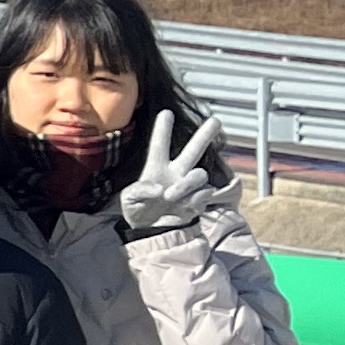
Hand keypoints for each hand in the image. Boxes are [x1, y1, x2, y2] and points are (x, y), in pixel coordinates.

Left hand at [115, 109, 231, 235]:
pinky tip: (184, 206)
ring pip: (199, 174)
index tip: (166, 113)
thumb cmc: (137, 211)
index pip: (160, 146)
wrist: (150, 232)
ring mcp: (188, 186)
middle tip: (216, 120)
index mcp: (156, 167)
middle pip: (194, 150)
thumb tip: (160, 188)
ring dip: (187, 184)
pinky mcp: (199, 199)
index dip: (162, 130)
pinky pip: (204, 192)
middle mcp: (176, 173)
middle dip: (205, 135)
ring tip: (170, 196)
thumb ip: (140, 191)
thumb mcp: (128, 200)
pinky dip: (194, 198)